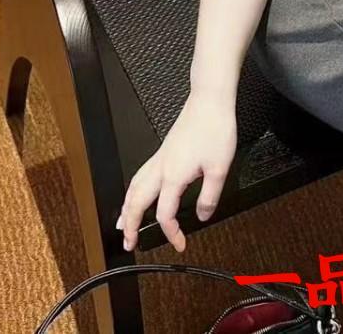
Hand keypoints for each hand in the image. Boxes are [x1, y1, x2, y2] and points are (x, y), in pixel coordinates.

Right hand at [115, 87, 236, 253]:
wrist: (210, 100)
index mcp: (173, 175)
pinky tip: (138, 192)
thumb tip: (203, 215)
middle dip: (129, 225)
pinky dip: (133, 190)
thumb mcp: (220, 167)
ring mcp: (160, 157)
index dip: (171, 233)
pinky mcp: (163, 150)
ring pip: (134, 187)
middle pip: (136, 202)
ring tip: (122, 223)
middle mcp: (161, 167)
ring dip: (126, 208)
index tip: (180, 243)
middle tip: (128, 243)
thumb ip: (210, 196)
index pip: (165, 214)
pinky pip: (141, 175)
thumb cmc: (214, 127)